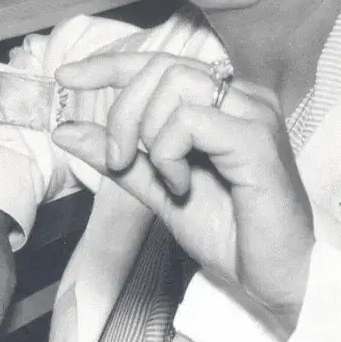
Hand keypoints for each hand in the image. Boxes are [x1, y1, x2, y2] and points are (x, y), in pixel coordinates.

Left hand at [50, 53, 314, 336]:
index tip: (67, 77)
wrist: (274, 279)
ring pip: (175, 83)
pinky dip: (169, 152)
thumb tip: (66, 130)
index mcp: (225, 102)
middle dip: (123, 111)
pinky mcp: (258, 141)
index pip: (160, 62)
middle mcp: (244, 98)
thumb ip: (119, 158)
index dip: (110, 64)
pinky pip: (191, 120)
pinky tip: (181, 184)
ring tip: (162, 177)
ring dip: (146, 132)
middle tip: (118, 159)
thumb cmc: (231, 234)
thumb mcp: (159, 189)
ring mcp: (255, 115)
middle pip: (162, 68)